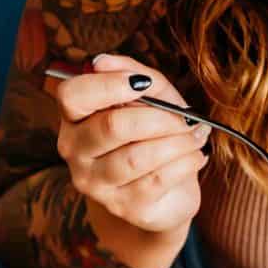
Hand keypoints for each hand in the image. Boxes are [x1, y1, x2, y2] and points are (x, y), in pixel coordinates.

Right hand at [49, 52, 209, 239]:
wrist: (165, 193)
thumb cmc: (155, 136)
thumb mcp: (152, 98)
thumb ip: (133, 75)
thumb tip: (103, 60)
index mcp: (74, 118)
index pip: (72, 95)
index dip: (108, 84)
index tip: (143, 82)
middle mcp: (75, 151)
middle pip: (112, 126)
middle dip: (160, 118)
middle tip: (185, 119)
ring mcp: (95, 183)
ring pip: (138, 156)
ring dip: (178, 142)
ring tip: (195, 137)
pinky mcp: (122, 206)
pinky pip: (157, 179)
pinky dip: (185, 162)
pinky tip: (195, 156)